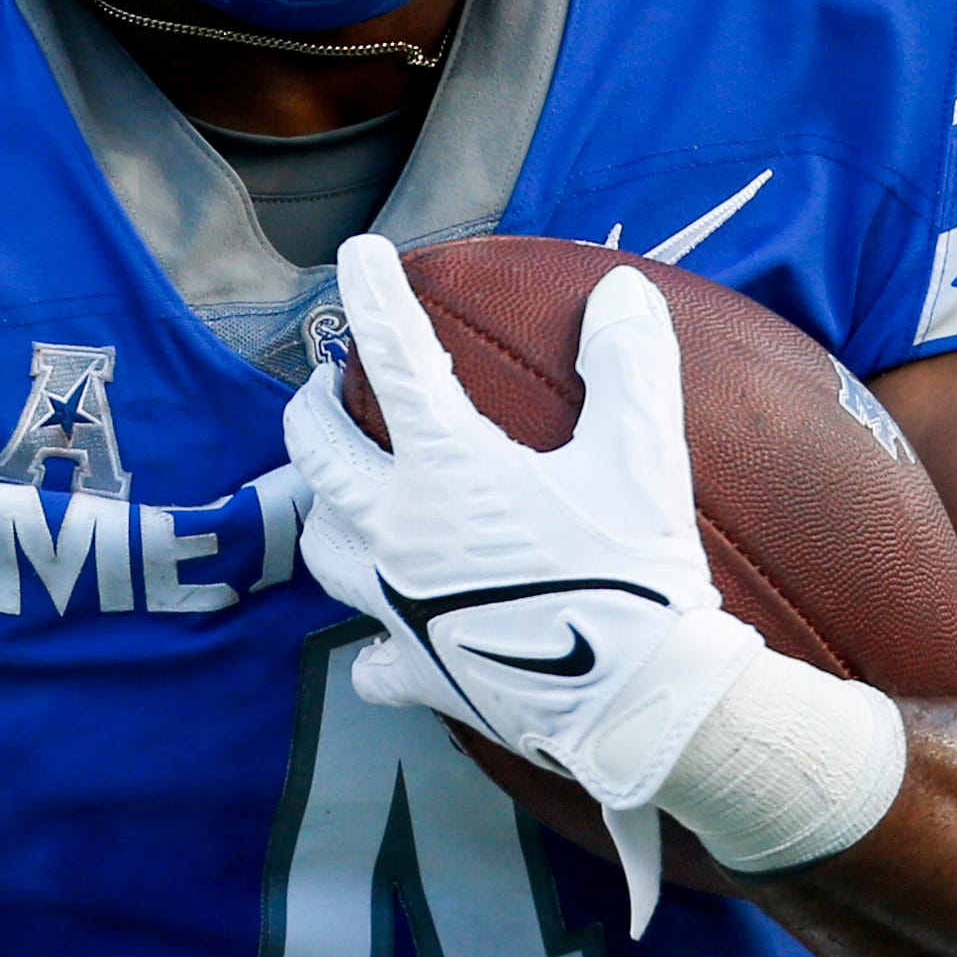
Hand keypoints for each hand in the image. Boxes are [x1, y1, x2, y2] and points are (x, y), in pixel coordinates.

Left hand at [285, 236, 767, 926]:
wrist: (638, 703)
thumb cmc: (636, 574)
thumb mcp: (644, 456)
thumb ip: (630, 364)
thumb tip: (622, 291)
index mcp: (448, 470)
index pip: (399, 359)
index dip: (375, 296)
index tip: (359, 253)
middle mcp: (400, 532)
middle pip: (319, 455)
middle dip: (312, 409)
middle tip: (324, 387)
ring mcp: (397, 607)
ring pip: (322, 548)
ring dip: (323, 510)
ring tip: (340, 495)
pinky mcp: (417, 671)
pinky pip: (371, 655)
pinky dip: (371, 641)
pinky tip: (382, 640)